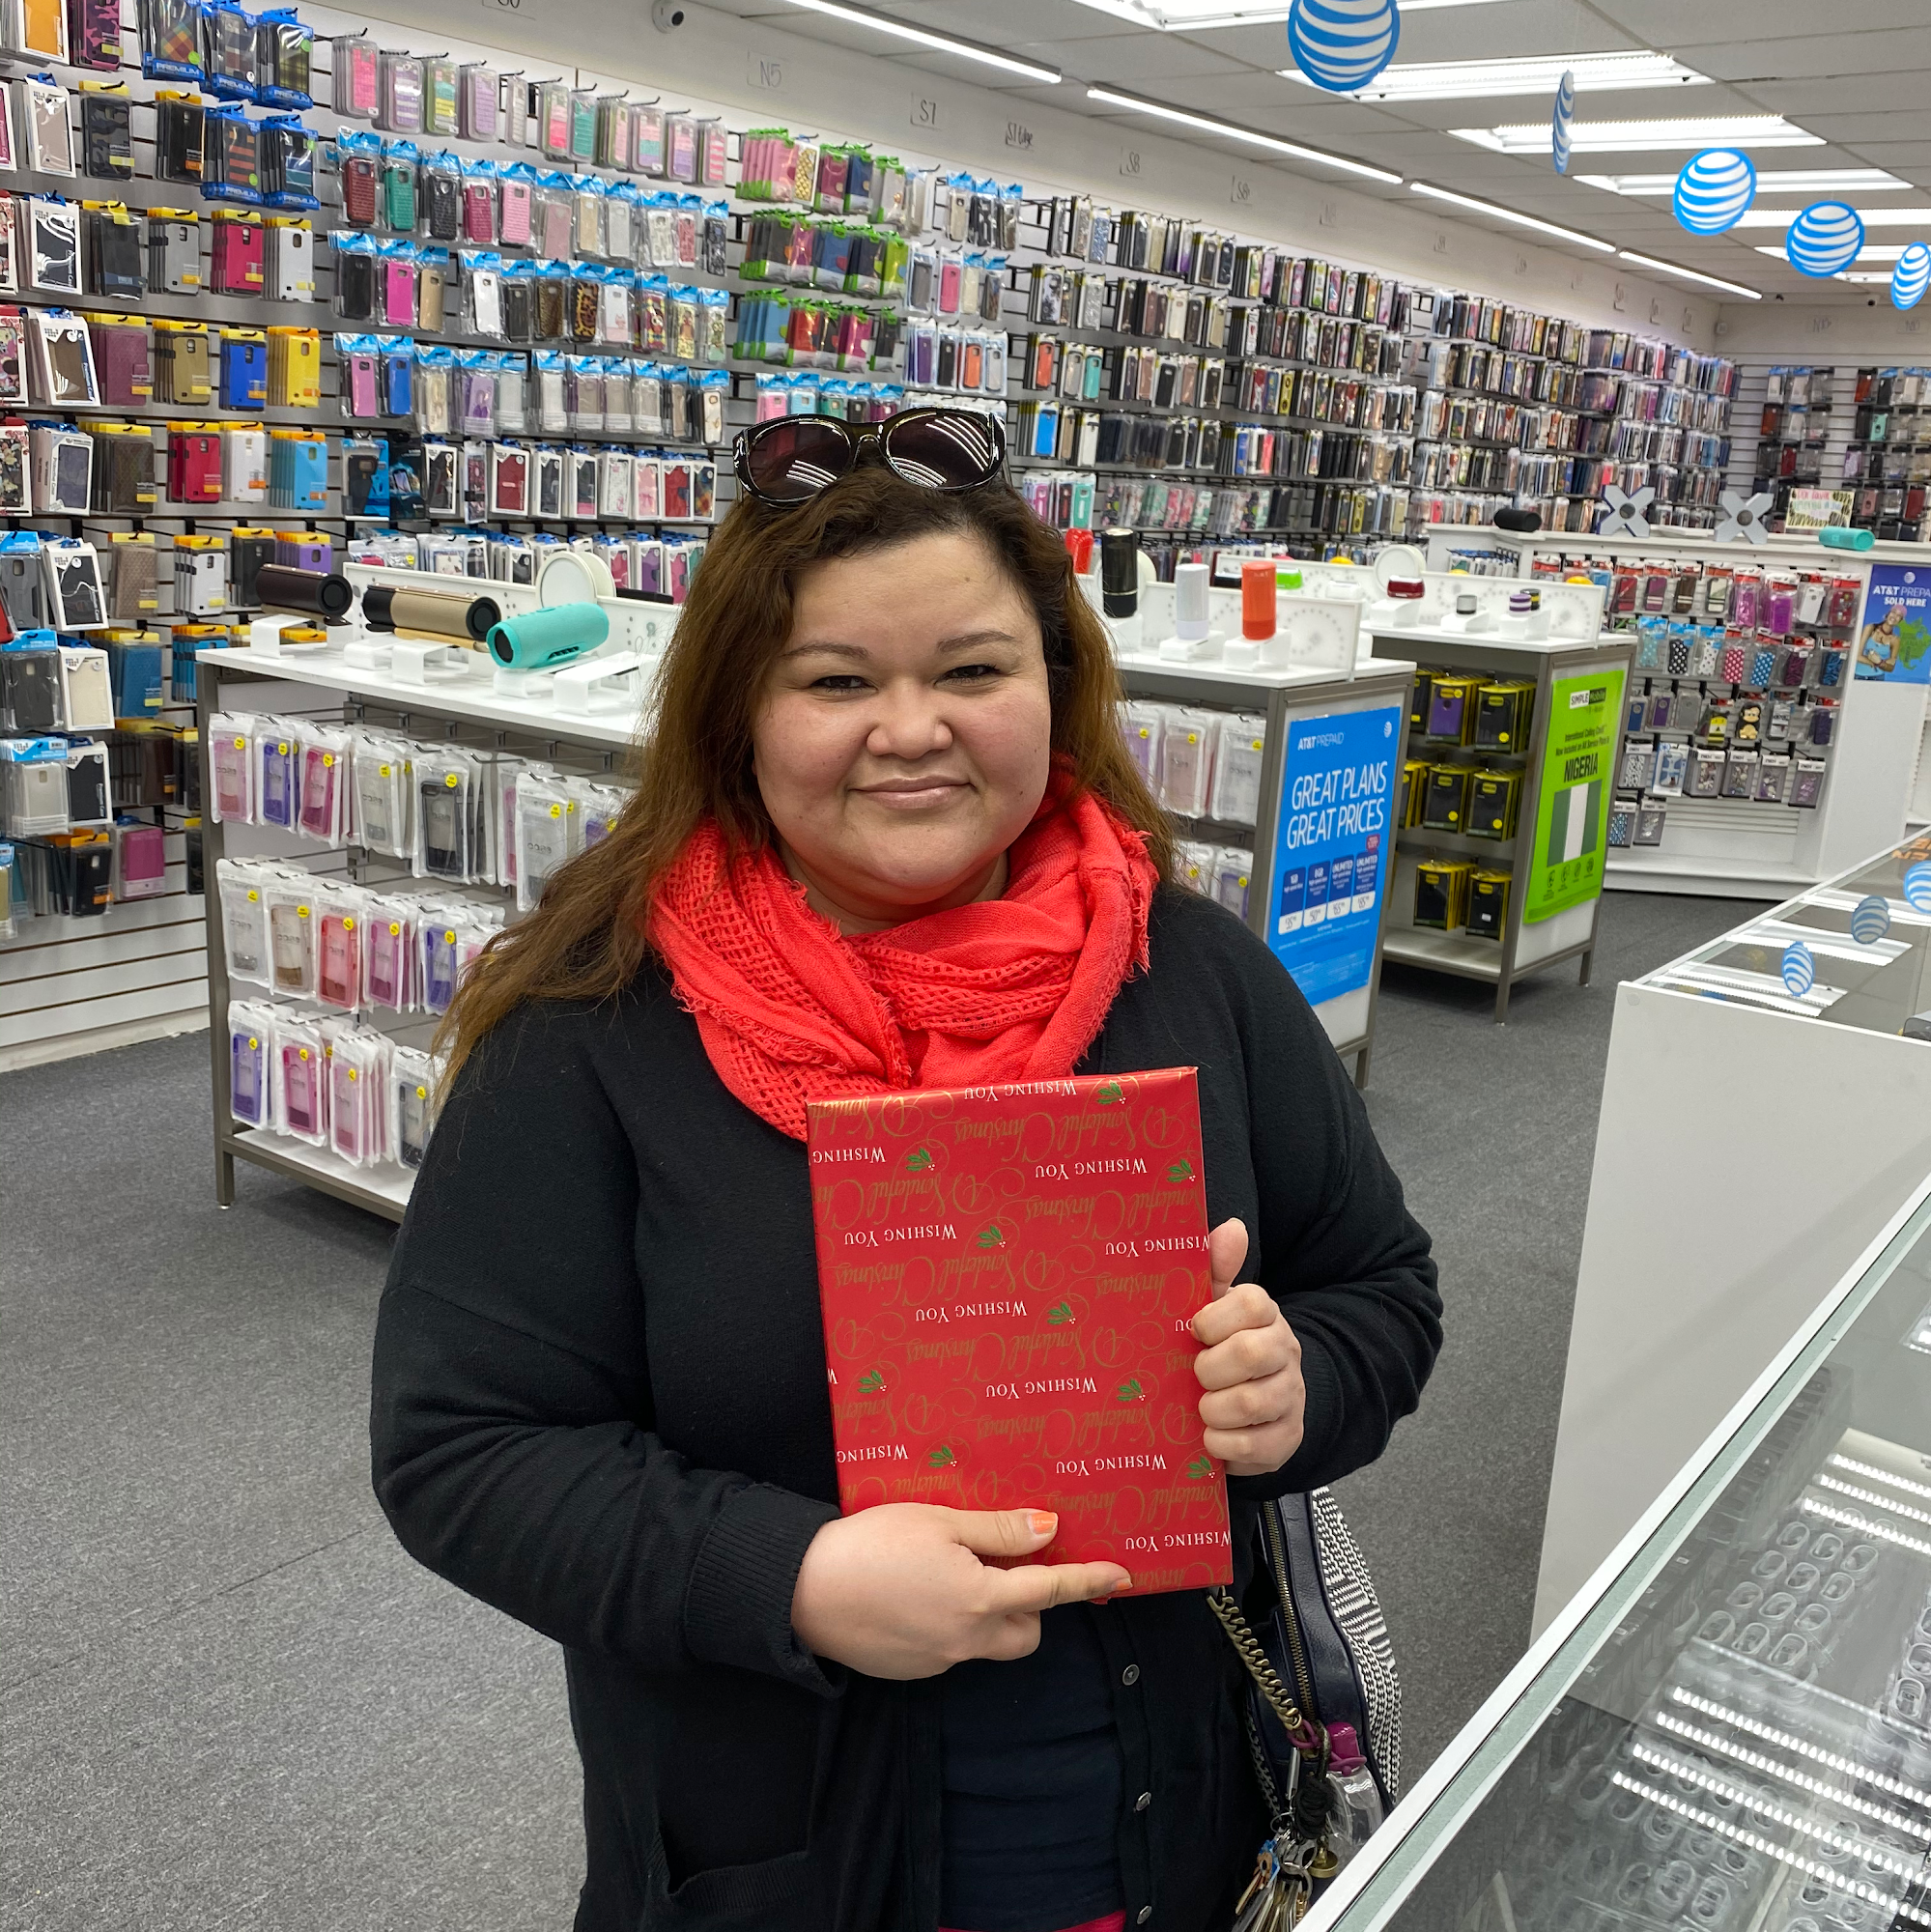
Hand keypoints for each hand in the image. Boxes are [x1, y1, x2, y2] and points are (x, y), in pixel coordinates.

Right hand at [790, 1505, 1131, 1679]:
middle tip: (1003, 1564)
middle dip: (1029, 1603)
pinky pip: (953, 1650)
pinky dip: (953, 1625)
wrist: (801, 1590)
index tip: (1121, 1576)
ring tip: (955, 1574)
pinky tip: (919, 1596)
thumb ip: (998, 1531)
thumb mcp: (939, 1522)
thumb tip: (1050, 1530)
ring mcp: (940, 1661)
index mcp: (979, 1598)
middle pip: (1026, 1632)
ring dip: (991, 1615)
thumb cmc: (871, 1544)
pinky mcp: (913, 1671)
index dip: (1087, 1580)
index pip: (1050, 1589)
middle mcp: (967, 1639)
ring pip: (989, 1643)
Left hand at [1191, 1218, 1304, 1478]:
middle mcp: (1284, 1351)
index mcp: (1264, 1314)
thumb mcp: (1211, 1306)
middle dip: (1209, 1369)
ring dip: (1213, 1410)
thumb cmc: (1218, 1346)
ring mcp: (1290, 1396)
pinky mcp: (1287, 1438)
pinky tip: (1211, 1438)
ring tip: (1201, 1409)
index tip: (1193, 1331)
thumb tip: (1233, 1227)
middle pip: (1251, 1354)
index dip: (1215, 1319)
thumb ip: (1215, 1267)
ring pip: (1252, 1403)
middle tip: (1194, 1375)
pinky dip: (1224, 1445)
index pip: (1252, 1303)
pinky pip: (1256, 1447)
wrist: (1251, 1401)